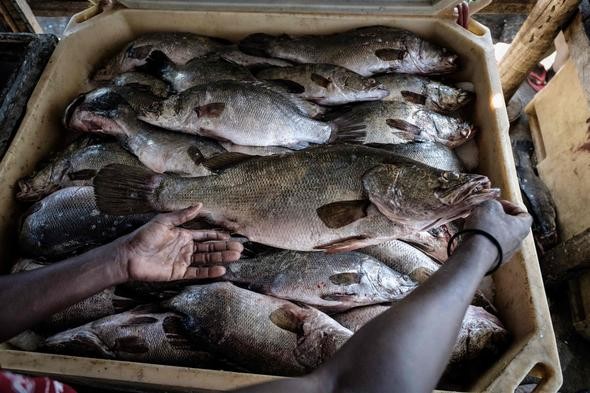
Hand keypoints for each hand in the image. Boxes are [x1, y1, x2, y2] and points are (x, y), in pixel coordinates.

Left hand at [117, 204, 242, 281]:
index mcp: (183, 235)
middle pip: (210, 248)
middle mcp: (185, 248)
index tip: (231, 236)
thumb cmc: (144, 236)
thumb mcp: (164, 221)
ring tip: (236, 257)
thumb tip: (200, 204)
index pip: (205, 235)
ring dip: (221, 258)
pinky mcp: (178, 273)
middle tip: (240, 248)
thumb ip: (183, 215)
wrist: (129, 255)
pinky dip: (209, 272)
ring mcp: (183, 261)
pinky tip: (221, 270)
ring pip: (206, 259)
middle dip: (224, 248)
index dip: (218, 236)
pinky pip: (197, 273)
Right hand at [464, 199, 532, 262]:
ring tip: (473, 224)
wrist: (475, 254)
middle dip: (496, 218)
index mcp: (522, 227)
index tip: (498, 203)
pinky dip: (481, 240)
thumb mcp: (489, 205)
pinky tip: (470, 235)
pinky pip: (488, 247)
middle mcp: (517, 242)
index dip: (511, 206)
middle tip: (484, 213)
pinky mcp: (493, 261)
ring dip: (487, 229)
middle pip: (509, 226)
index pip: (524, 215)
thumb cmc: (486, 228)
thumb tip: (492, 207)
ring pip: (498, 237)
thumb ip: (494, 204)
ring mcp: (506, 254)